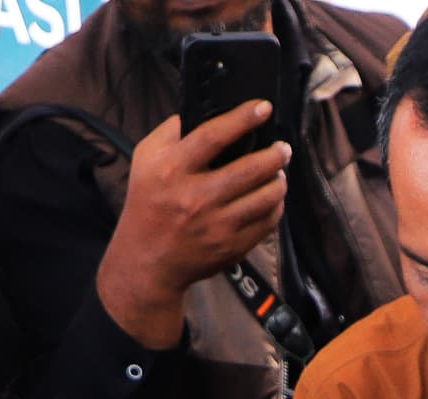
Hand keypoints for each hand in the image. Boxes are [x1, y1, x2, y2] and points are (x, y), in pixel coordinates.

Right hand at [96, 105, 289, 345]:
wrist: (147, 261)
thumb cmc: (148, 203)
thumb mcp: (145, 159)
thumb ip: (171, 132)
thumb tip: (204, 110)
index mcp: (172, 170)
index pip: (213, 136)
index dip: (243, 118)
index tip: (263, 108)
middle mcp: (195, 198)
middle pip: (249, 169)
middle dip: (274, 154)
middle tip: (283, 148)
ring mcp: (215, 226)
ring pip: (264, 198)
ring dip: (279, 181)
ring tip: (279, 172)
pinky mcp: (230, 247)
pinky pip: (266, 223)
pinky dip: (275, 207)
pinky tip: (271, 198)